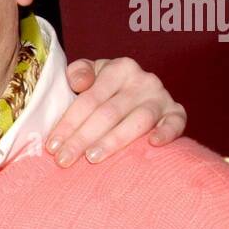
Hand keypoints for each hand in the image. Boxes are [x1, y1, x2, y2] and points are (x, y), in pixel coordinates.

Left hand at [46, 57, 186, 166]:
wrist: (138, 90)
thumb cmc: (106, 87)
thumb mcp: (90, 73)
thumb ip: (79, 73)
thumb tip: (79, 83)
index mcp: (118, 68)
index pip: (89, 99)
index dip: (69, 123)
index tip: (52, 146)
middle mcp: (142, 80)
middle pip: (108, 113)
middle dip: (83, 138)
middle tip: (65, 160)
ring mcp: (161, 97)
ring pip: (137, 121)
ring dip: (114, 141)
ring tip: (93, 158)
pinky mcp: (176, 112)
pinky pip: (176, 122)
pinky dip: (167, 132)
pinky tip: (153, 144)